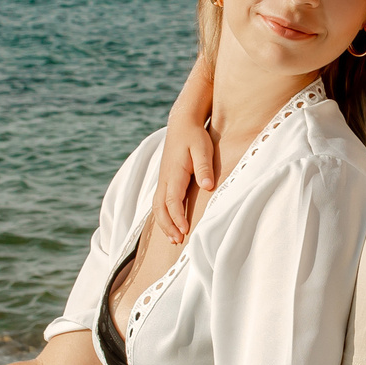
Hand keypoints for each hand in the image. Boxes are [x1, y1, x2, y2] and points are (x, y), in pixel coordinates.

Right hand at [153, 124, 215, 245]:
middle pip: (160, 208)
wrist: (182, 124)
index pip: (172, 200)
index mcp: (174, 172)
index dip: (177, 217)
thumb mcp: (203, 148)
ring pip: (157, 206)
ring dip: (164, 223)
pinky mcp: (165, 179)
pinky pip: (159, 202)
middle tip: (178, 241)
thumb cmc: (194, 136)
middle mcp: (164, 178)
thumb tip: (208, 186)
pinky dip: (163, 215)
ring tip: (174, 238)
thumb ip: (204, 167)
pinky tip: (171, 224)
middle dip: (168, 226)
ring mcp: (163, 179)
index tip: (185, 230)